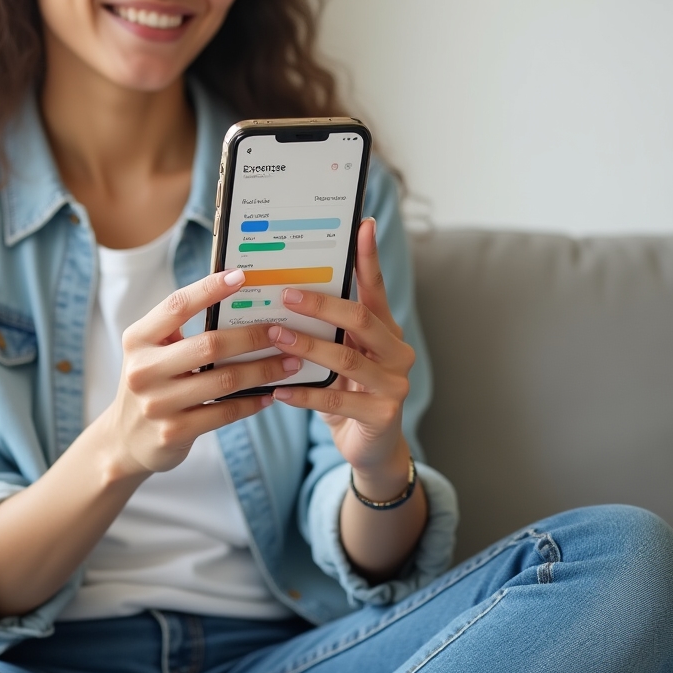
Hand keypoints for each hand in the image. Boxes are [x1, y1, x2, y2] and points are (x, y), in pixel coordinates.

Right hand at [100, 269, 301, 477]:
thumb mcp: (152, 352)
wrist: (125, 441)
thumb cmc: (151, 383)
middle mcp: (143, 370)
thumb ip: (181, 330)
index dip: (209, 289)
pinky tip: (269, 394)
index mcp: (138, 339)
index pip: (176, 306)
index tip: (241, 276)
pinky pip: (224, 412)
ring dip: (263, 370)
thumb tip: (237, 302)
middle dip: (252, 336)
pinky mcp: (174, 432)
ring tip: (290, 362)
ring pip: (224, 380)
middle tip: (282, 331)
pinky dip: (252, 401)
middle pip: (209, 345)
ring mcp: (157, 404)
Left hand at [268, 218, 415, 497]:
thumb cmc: (349, 390)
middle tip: (286, 294)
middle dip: (321, 304)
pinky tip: (279, 390)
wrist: (373, 447)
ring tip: (275, 336)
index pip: (376, 287)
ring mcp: (394, 384)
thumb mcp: (342, 353)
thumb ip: (328, 329)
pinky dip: (305, 394)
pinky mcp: (383, 415)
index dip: (369, 257)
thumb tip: (283, 290)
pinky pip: (337, 400)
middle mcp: (397, 351)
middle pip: (361, 318)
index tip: (363, 225)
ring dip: (307, 346)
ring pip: (347, 358)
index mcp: (386, 329)